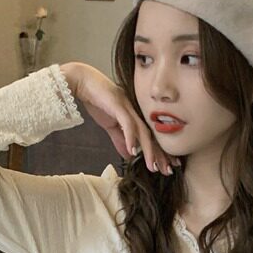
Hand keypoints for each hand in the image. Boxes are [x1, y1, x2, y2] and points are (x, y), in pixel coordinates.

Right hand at [63, 62, 180, 175]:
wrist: (83, 81)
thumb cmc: (97, 100)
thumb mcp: (110, 125)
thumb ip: (119, 139)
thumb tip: (128, 154)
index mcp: (136, 116)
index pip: (151, 137)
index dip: (160, 152)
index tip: (168, 166)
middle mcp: (136, 112)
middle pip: (152, 136)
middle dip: (161, 154)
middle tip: (168, 170)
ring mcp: (128, 108)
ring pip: (143, 132)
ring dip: (149, 150)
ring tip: (153, 166)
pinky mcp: (118, 105)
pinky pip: (127, 124)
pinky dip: (131, 138)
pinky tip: (133, 151)